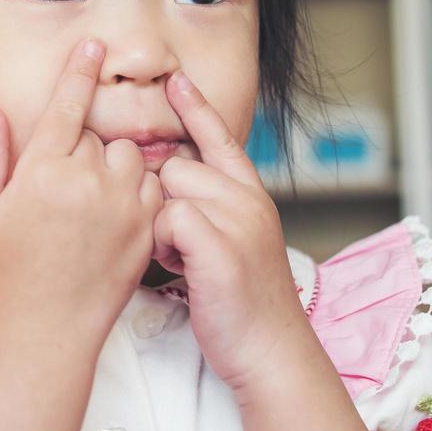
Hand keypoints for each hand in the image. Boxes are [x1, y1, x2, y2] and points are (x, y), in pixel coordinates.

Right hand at [0, 38, 164, 345]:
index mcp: (42, 172)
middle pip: (95, 135)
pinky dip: (136, 192)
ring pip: (128, 157)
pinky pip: (150, 187)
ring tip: (86, 206)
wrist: (45, 334)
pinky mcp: (146, 228)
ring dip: (112, 169)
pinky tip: (111, 219)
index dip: (80, 71)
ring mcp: (122, 205)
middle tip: (58, 192)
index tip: (94, 44)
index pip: (67, 106)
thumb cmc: (3, 276)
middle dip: (79, 150)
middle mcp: (86, 182)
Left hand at [152, 70, 307, 395]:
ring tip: (184, 260)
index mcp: (251, 194)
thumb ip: (213, 210)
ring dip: (160, 227)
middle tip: (181, 246)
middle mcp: (247, 199)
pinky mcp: (221, 245)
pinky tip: (184, 271)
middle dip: (163, 203)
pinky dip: (164, 247)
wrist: (271, 351)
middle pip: (175, 167)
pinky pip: (168, 220)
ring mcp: (238, 219)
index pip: (221, 138)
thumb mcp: (235, 243)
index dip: (197, 108)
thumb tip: (173, 186)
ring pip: (168, 191)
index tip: (177, 79)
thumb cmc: (242, 305)